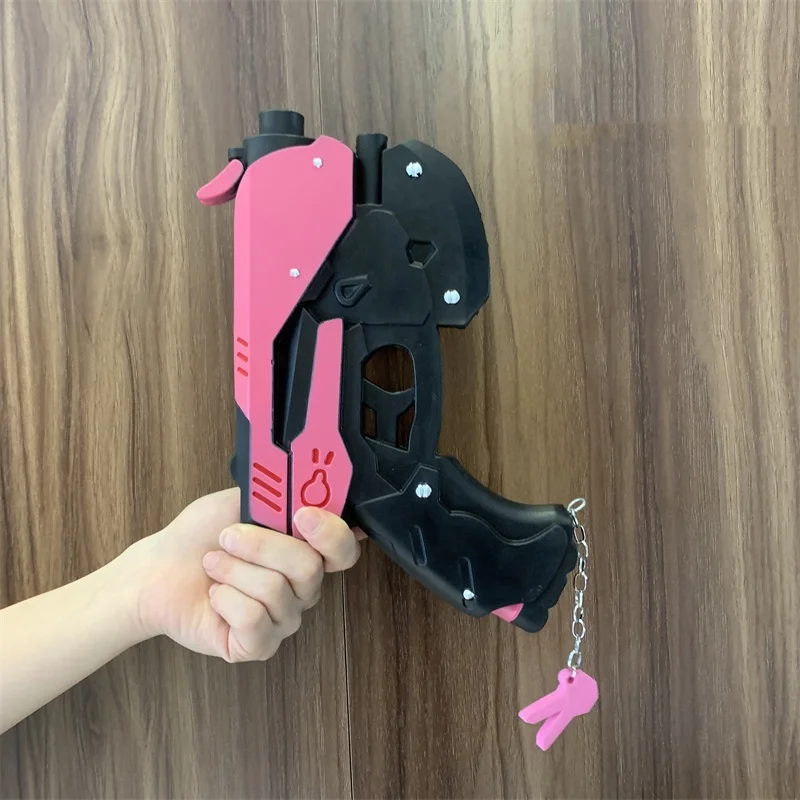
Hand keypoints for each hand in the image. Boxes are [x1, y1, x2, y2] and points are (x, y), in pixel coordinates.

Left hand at [120, 488, 362, 661]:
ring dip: (233, 570)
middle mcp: (303, 586)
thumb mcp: (242, 500)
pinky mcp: (259, 645)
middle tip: (229, 536)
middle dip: (262, 546)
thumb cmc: (201, 535)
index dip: (332, 533)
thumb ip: (279, 493)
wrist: (157, 570)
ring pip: (276, 590)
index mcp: (306, 549)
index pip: (344, 549)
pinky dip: (225, 599)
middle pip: (309, 568)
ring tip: (214, 565)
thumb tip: (304, 483)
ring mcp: (284, 618)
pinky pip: (254, 620)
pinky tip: (215, 595)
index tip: (302, 515)